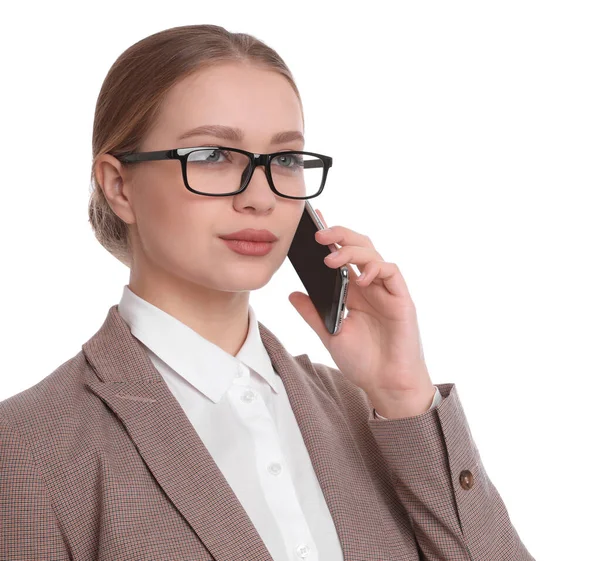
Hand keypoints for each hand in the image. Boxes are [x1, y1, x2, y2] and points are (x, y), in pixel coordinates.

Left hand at [288, 209, 435, 417]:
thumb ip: (312, 313)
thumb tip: (292, 293)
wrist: (385, 384)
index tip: (312, 222)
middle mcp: (370, 286)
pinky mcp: (401, 299)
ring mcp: (386, 291)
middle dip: (340, 235)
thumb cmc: (362, 361)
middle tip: (318, 234)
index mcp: (352, 291)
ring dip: (352, 250)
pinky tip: (361, 277)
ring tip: (331, 258)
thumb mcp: (329, 334)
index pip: (341, 256)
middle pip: (358, 247)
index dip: (331, 237)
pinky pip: (391, 273)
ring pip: (373, 254)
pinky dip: (376, 269)